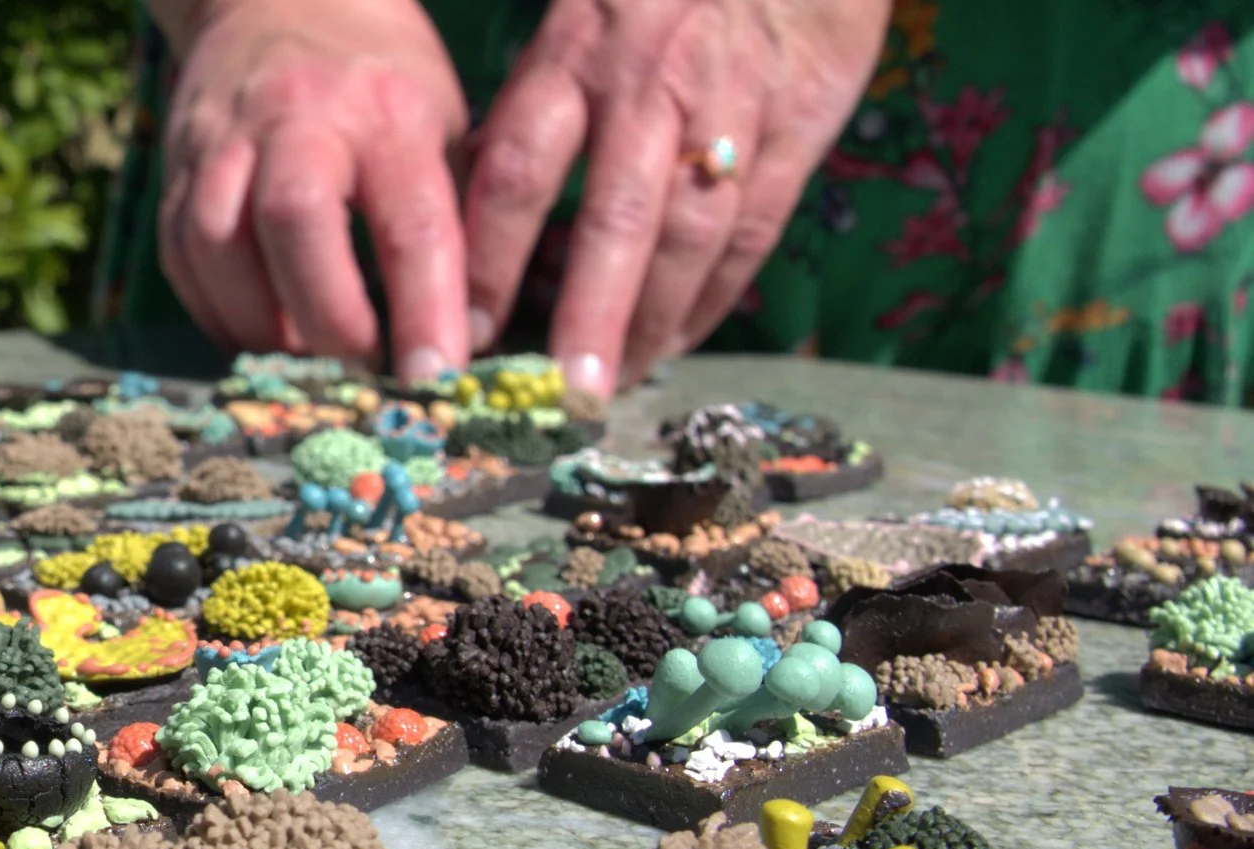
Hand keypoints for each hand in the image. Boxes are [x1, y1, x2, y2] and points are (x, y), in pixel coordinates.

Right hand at [155, 0, 472, 380]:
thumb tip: (467, 337)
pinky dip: (215, 310)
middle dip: (326, 313)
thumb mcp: (441, 125)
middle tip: (358, 364)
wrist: (281, 2)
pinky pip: (180, 254)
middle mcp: (297, 117)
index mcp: (386, 111)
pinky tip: (256, 331)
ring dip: (258, 321)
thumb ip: (453, 219)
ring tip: (301, 354)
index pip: (411, 221)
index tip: (434, 377)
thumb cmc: (381, 82)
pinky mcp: (176, 166)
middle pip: (294, 220)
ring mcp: (224, 139)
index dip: (423, 309)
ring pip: (216, 242)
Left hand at [460, 0, 887, 396]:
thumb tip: (470, 203)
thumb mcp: (579, 10)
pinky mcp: (800, 126)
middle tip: (558, 395)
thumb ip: (533, 100)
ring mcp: (732, 108)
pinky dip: (714, 297)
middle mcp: (652, 85)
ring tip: (612, 381)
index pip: (517, 169)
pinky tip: (676, 340)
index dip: (490, 260)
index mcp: (577, 50)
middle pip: (612, 222)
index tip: (464, 332)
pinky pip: (753, 231)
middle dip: (583, 318)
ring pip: (689, 238)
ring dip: (650, 322)